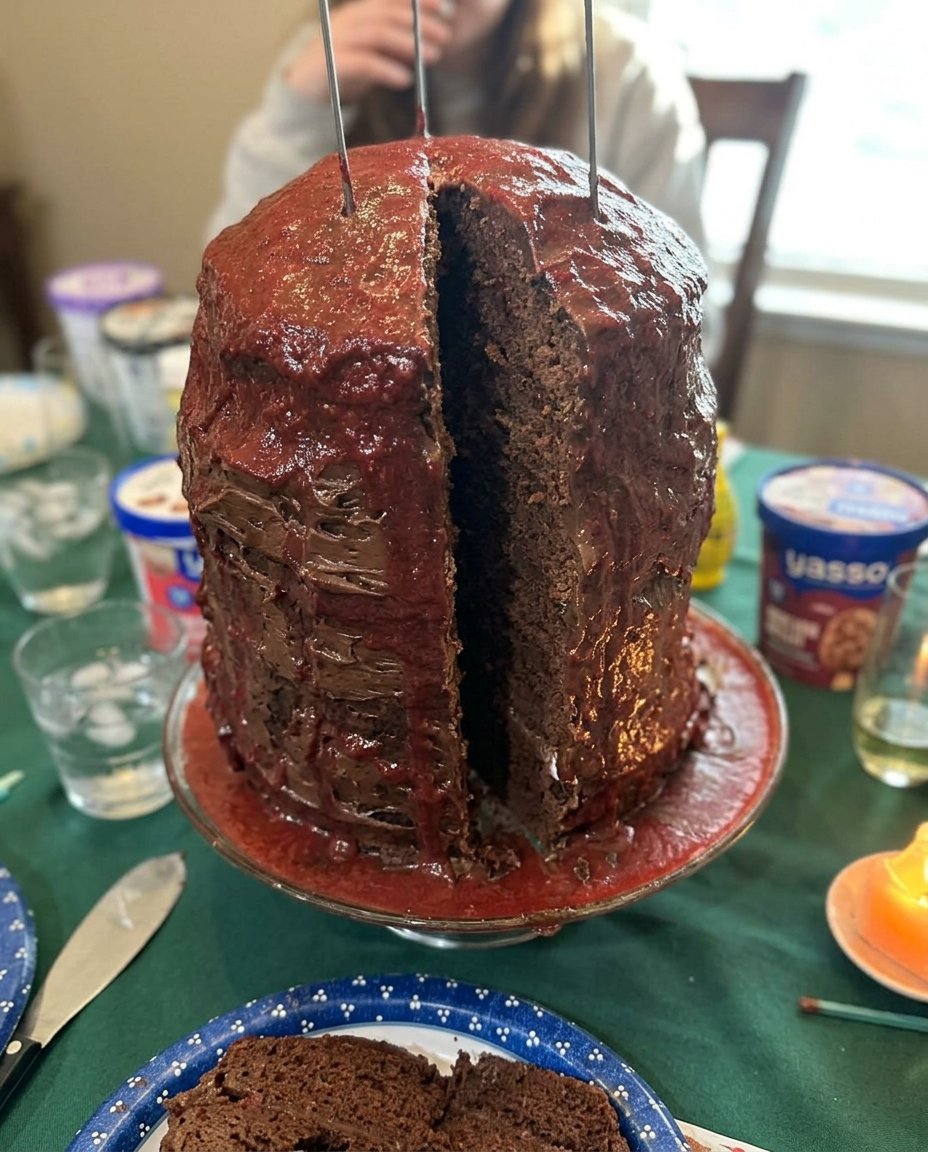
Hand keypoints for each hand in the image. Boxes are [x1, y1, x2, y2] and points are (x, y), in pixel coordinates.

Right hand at [285, 0, 454, 102]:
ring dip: (409, 44)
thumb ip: (397, 44)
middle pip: (387, 14)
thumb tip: (432, 40)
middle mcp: (348, 20)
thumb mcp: (374, 52)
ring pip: (377, 34)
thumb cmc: (344, 71)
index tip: (446, 8)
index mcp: (360, 13)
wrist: (304, 92)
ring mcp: (338, 40)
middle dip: (420, 22)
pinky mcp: (331, 64)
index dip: (418, 2)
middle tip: (446, 36)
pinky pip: (363, 62)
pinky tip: (405, 79)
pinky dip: (387, 70)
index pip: (391, 0)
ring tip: (434, 57)